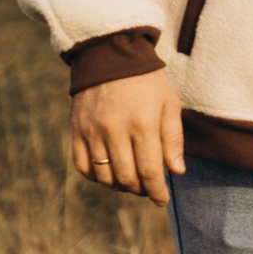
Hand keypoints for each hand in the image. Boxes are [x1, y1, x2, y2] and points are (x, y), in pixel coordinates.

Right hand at [69, 65, 186, 208]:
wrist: (110, 54)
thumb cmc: (147, 80)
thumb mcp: (169, 104)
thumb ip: (173, 139)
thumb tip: (176, 172)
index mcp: (143, 124)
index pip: (150, 172)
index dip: (157, 192)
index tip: (162, 200)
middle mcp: (115, 130)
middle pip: (127, 178)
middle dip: (141, 189)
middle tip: (148, 187)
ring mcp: (93, 131)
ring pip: (105, 176)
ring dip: (119, 186)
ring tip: (130, 181)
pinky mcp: (77, 129)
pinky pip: (83, 166)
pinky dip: (96, 176)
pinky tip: (108, 172)